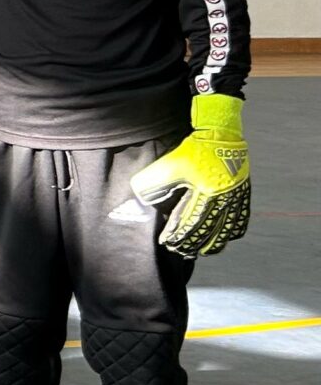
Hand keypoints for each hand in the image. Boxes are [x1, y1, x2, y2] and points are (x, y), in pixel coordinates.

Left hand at [129, 94, 250, 257]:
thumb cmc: (195, 148)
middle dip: (192, 243)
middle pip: (208, 230)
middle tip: (180, 251)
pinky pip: (240, 220)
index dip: (178, 235)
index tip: (167, 243)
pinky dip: (232, 232)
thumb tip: (141, 197)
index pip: (190, 222)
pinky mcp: (243, 194)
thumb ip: (157, 182)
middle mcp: (223, 198)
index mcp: (206, 192)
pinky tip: (225, 238)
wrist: (221, 133)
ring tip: (201, 250)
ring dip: (213, 242)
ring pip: (226, 230)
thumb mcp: (171, 164)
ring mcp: (236, 198)